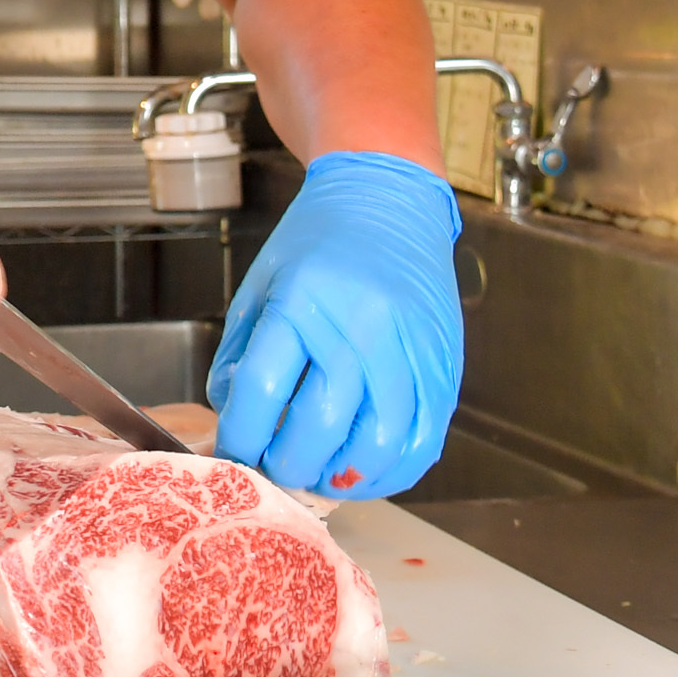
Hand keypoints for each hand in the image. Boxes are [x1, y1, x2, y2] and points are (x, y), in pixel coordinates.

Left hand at [209, 150, 460, 496]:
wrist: (387, 198)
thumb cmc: (317, 242)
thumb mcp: (260, 288)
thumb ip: (240, 359)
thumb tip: (237, 426)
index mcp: (302, 300)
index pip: (264, 392)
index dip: (242, 439)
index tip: (234, 454)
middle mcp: (360, 325)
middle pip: (320, 428)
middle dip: (287, 466)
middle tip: (275, 469)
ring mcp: (409, 347)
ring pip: (377, 445)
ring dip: (340, 478)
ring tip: (318, 476)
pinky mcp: (443, 364)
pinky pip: (423, 440)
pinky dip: (392, 471)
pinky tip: (364, 472)